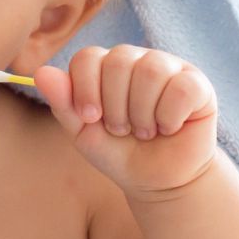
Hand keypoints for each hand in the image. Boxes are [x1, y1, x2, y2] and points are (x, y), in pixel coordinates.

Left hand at [34, 46, 216, 196]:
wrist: (159, 182)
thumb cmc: (119, 153)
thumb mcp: (84, 133)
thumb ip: (63, 104)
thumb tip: (41, 73)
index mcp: (106, 66)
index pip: (88, 56)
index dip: (85, 88)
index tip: (91, 118)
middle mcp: (137, 59)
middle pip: (118, 60)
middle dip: (115, 106)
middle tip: (122, 129)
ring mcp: (169, 68)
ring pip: (150, 71)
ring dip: (142, 113)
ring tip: (145, 131)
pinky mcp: (197, 84)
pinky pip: (181, 87)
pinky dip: (169, 116)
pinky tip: (169, 128)